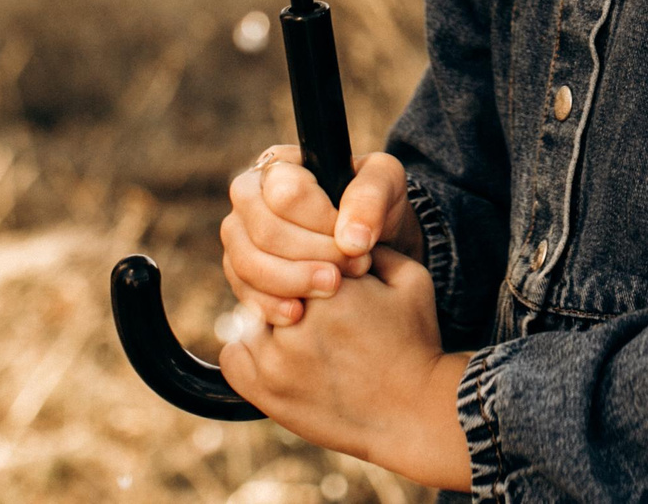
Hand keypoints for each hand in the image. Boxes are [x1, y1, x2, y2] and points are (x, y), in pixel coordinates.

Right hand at [220, 146, 423, 327]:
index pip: (286, 193)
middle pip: (263, 231)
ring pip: (248, 263)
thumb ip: (371, 197)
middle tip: (354, 269)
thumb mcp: (385, 182)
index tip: (355, 242)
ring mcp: (239, 236)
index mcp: (279, 165)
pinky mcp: (240, 273)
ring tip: (333, 288)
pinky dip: (270, 306)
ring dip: (293, 282)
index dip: (322, 222)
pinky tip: (299, 314)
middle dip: (312, 256)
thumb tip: (352, 239)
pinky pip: (243, 292)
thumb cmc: (372, 203)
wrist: (369, 241)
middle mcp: (249, 197)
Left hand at [220, 246, 473, 490]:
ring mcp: (275, 361)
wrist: (412, 414)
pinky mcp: (264, 392)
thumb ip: (374, 247)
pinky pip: (233, 354)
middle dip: (286, 288)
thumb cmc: (414, 343)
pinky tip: (278, 352)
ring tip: (297, 328)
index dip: (308, 261)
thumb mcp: (410, 281)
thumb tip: (341, 233)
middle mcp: (298, 322)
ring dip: (266, 318)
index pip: (293, 251)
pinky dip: (248, 350)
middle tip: (308, 302)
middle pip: (267, 283)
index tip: (328, 277)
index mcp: (333, 288)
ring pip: (247, 316)